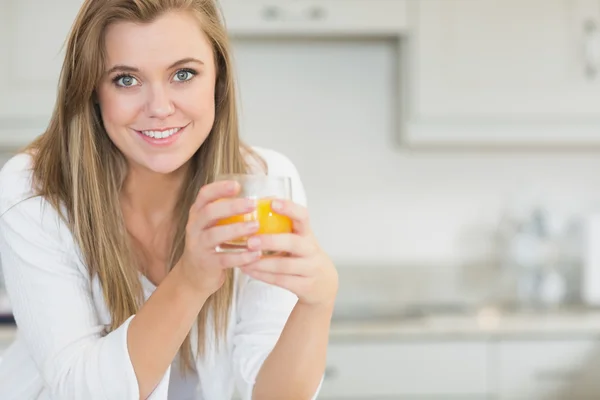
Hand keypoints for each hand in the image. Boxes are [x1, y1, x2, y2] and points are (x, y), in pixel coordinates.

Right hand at [177, 181, 261, 295]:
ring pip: (214, 235)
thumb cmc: (212, 244)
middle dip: (231, 207)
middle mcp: (194, 227)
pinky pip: (224, 259)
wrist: (194, 274)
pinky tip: (255, 254)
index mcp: (198, 213)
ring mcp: (198, 246)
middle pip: (209, 212)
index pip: (204, 195)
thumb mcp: (215, 225)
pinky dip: (240, 256)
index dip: (219, 188)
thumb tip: (269, 200)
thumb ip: (232, 213)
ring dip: (236, 229)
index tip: (237, 185)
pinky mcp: (206, 263)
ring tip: (255, 226)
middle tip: (252, 204)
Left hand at [239, 199, 337, 306]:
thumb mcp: (299, 239)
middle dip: (270, 241)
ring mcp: (309, 268)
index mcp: (307, 234)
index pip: (303, 216)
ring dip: (261, 262)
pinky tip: (248, 270)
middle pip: (292, 243)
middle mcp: (311, 249)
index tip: (272, 203)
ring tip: (242, 259)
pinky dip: (262, 275)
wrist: (324, 284)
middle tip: (250, 241)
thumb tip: (256, 204)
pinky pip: (280, 280)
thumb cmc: (304, 256)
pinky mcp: (305, 285)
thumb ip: (282, 226)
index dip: (289, 208)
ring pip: (283, 265)